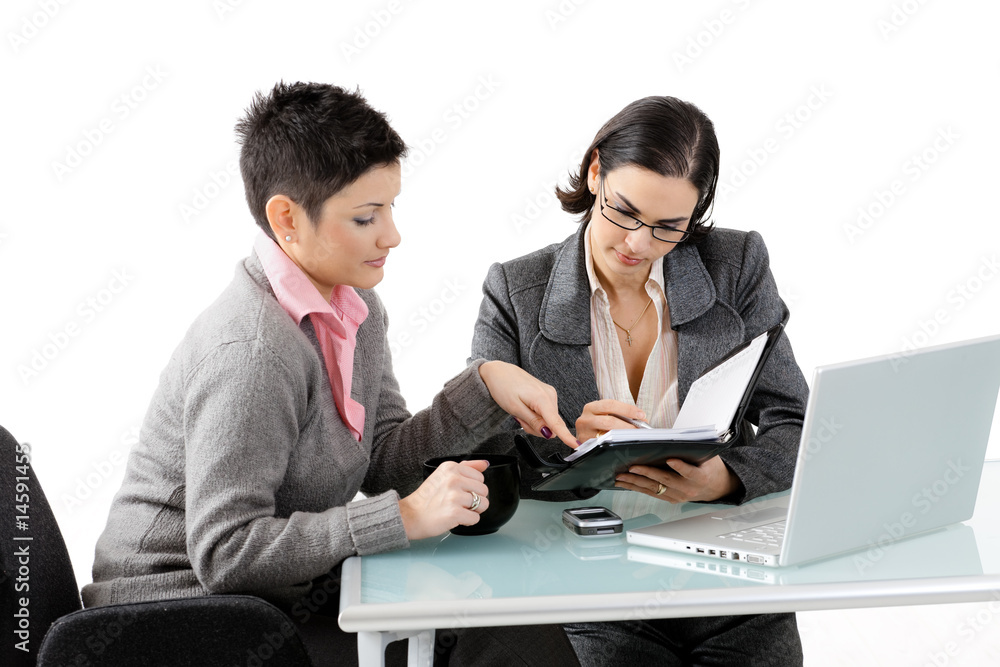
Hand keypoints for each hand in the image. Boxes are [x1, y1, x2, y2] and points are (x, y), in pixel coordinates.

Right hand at [399, 460, 489, 540]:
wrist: (409, 516)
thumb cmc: (427, 498)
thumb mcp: (444, 475)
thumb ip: (466, 467)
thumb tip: (485, 464)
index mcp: (451, 467)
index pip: (480, 477)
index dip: (472, 488)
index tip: (459, 491)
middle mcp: (453, 479)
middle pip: (484, 491)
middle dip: (475, 500)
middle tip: (458, 503)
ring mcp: (454, 496)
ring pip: (483, 504)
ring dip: (473, 511)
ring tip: (457, 510)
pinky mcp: (455, 512)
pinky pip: (476, 518)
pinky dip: (467, 521)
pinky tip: (455, 518)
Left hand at [478, 361, 576, 448]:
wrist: (499, 371)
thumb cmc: (503, 386)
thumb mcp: (515, 408)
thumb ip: (533, 422)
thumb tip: (549, 433)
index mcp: (542, 398)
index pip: (556, 423)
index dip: (566, 436)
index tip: (576, 445)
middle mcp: (550, 395)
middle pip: (550, 425)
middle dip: (535, 427)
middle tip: (519, 418)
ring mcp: (549, 393)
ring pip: (548, 420)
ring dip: (534, 421)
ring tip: (520, 410)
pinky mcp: (547, 394)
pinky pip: (545, 413)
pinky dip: (535, 415)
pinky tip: (525, 407)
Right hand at [575, 399, 646, 441]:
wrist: (583, 435)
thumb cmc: (598, 423)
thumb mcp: (605, 414)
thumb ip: (621, 414)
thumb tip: (641, 419)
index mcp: (591, 408)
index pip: (610, 405)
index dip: (627, 409)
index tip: (641, 414)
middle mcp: (585, 419)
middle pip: (609, 421)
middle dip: (628, 425)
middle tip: (640, 429)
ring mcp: (584, 434)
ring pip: (607, 435)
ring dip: (623, 436)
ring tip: (634, 436)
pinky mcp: (586, 446)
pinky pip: (604, 445)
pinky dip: (616, 444)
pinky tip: (624, 444)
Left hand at [614, 455, 740, 502]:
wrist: (716, 487)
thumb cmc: (709, 467)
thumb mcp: (707, 455)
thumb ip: (691, 448)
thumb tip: (669, 437)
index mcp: (700, 477)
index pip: (689, 472)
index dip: (680, 467)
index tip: (670, 460)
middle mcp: (688, 489)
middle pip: (665, 481)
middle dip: (647, 473)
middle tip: (632, 467)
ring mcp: (679, 496)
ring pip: (654, 489)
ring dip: (636, 482)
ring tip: (621, 476)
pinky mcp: (671, 499)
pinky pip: (652, 493)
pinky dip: (637, 487)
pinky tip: (626, 483)